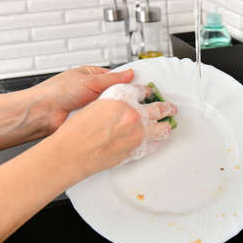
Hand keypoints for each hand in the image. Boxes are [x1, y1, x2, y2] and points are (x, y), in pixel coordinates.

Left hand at [28, 66, 133, 133]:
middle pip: (116, 94)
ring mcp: (91, 106)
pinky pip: (104, 120)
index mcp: (92, 76)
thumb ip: (112, 79)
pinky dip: (108, 122)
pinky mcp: (90, 121)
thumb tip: (130, 74)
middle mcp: (93, 91)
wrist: (42, 114)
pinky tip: (113, 123)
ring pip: (111, 109)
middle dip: (124, 100)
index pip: (117, 77)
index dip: (131, 83)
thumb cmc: (57, 92)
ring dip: (115, 112)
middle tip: (138, 104)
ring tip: (125, 113)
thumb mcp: (90, 81)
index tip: (144, 90)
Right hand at [48, 84, 177, 178]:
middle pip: (159, 108)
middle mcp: (133, 113)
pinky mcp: (138, 149)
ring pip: (162, 127)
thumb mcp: (95, 105)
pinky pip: (155, 144)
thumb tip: (121, 105)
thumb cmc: (76, 131)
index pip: (141, 90)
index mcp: (121, 97)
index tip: (150, 93)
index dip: (147, 92)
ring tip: (169, 124)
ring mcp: (138, 132)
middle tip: (171, 107)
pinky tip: (157, 140)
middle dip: (167, 107)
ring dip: (166, 125)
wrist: (72, 152)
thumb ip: (113, 103)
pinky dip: (157, 142)